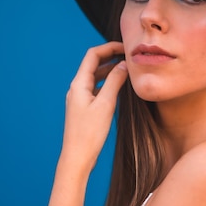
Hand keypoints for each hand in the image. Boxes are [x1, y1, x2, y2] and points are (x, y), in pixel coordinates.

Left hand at [61, 41, 127, 170]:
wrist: (77, 157)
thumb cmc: (89, 133)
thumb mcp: (105, 104)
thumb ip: (114, 82)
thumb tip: (123, 65)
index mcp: (78, 84)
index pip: (93, 55)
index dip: (109, 48)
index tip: (125, 47)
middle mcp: (76, 88)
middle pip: (93, 65)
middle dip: (111, 58)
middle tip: (129, 56)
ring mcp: (79, 99)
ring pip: (95, 78)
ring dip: (110, 71)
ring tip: (127, 70)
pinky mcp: (83, 109)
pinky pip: (96, 89)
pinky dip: (107, 84)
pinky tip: (119, 88)